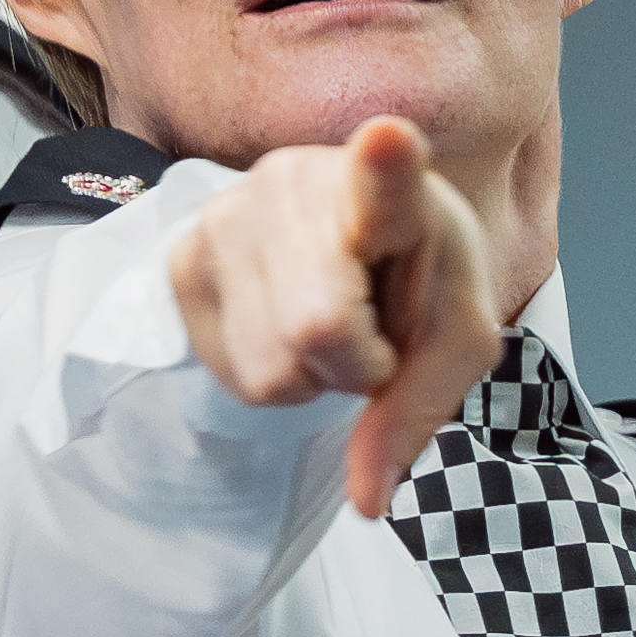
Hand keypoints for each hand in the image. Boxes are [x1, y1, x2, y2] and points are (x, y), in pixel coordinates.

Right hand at [168, 117, 505, 514]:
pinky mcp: (180, 261)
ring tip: (327, 324)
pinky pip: (233, 377)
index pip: (384, 177)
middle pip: (318, 328)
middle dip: (357, 364)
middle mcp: (294, 184)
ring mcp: (225, 216)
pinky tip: (283, 326)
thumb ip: (421, 411)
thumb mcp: (455, 341)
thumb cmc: (414, 281)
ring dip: (311, 376)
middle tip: (372, 333)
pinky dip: (271, 377)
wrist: (347, 245)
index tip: (390, 136)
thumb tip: (366, 500)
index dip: (385, 165)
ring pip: (270, 368)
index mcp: (388, 187)